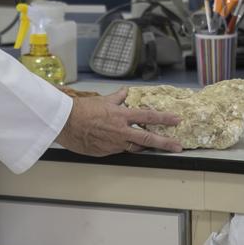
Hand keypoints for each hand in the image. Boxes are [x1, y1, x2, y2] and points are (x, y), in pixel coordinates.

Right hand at [56, 88, 183, 155]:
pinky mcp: (105, 153)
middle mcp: (120, 132)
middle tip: (178, 146)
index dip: (164, 119)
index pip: (148, 117)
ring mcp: (114, 144)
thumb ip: (117, 97)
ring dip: (144, 146)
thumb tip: (125, 91)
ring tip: (153, 146)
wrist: (65, 123)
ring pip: (134, 147)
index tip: (176, 120)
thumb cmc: (82, 110)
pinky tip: (122, 144)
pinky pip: (118, 150)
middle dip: (165, 143)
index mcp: (121, 116)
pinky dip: (123, 146)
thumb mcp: (103, 100)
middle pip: (148, 139)